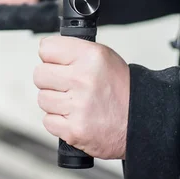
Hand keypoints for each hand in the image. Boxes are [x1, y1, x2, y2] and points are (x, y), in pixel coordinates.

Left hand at [34, 36, 129, 159]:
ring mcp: (78, 106)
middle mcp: (82, 79)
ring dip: (55, 101)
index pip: (46, 48)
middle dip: (50, 80)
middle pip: (39, 74)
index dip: (51, 56)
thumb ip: (73, 50)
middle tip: (66, 84)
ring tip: (73, 101)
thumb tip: (44, 49)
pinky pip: (48, 121)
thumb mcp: (102, 55)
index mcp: (89, 57)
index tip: (58, 62)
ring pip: (42, 98)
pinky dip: (58, 121)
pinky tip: (74, 116)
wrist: (140, 120)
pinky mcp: (74, 130)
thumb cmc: (120, 87)